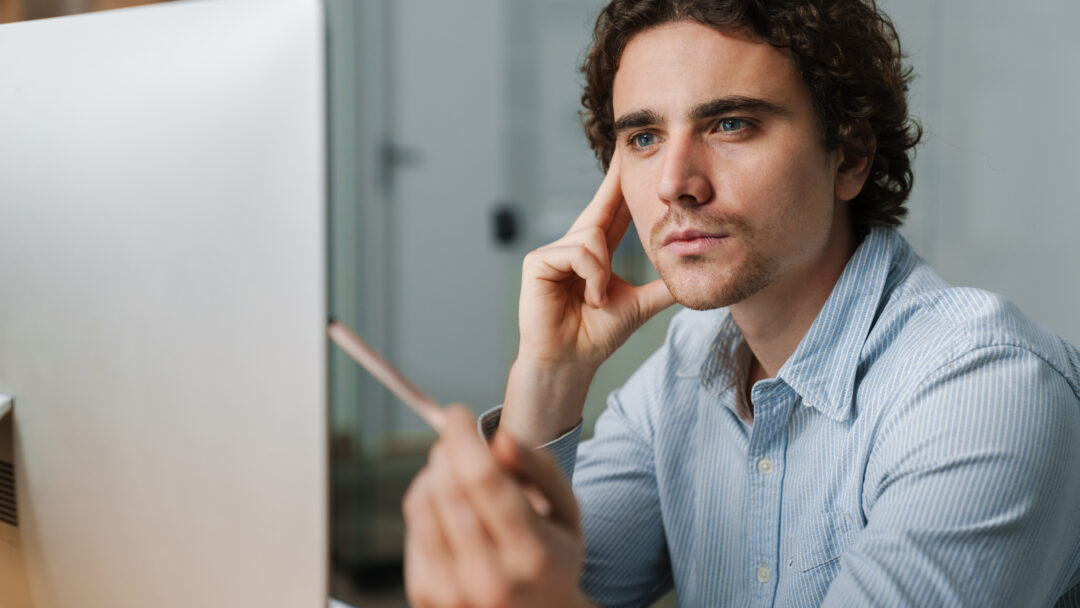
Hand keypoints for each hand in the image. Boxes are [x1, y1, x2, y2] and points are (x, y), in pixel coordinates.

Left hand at [402, 406, 590, 607]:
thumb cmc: (552, 562)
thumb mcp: (566, 514)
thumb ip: (540, 469)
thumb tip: (499, 438)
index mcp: (533, 555)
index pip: (484, 480)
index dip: (463, 437)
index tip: (458, 413)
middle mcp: (489, 578)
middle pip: (448, 487)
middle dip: (448, 449)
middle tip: (458, 440)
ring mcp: (452, 592)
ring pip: (423, 502)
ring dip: (434, 472)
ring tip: (457, 472)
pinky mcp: (424, 596)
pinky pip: (413, 524)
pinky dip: (426, 501)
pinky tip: (449, 505)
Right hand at [503, 151, 674, 444]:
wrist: (572, 361)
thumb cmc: (597, 335)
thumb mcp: (639, 304)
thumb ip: (662, 286)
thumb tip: (694, 273)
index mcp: (595, 252)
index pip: (612, 210)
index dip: (622, 185)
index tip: (632, 156)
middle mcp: (573, 246)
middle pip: (601, 209)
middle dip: (615, 185)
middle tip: (628, 152)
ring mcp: (553, 252)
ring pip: (592, 236)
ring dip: (603, 271)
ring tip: (599, 298)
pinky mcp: (538, 262)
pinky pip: (577, 252)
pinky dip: (591, 275)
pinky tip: (590, 297)